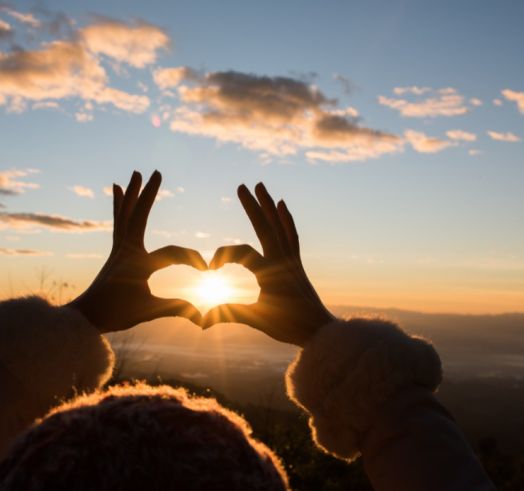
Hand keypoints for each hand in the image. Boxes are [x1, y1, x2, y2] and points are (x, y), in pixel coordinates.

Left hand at [68, 170, 206, 332]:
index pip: (172, 254)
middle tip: (156, 172)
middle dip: (148, 194)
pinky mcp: (115, 251)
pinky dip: (120, 205)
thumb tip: (204, 317)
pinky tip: (118, 191)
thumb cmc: (115, 315)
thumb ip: (176, 309)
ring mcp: (119, 249)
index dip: (193, 260)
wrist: (84, 317)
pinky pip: (118, 221)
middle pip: (139, 215)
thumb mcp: (148, 311)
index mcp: (137, 264)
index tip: (208, 270)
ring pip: (126, 214)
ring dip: (132, 193)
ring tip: (135, 174)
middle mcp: (126, 251)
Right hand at [202, 183, 334, 345]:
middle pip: (265, 227)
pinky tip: (283, 206)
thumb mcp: (258, 320)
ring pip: (279, 226)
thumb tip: (201, 321)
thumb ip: (230, 315)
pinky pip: (291, 235)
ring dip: (269, 205)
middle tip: (241, 185)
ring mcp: (291, 259)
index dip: (222, 256)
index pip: (242, 253)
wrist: (321, 331)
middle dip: (252, 206)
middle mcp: (282, 260)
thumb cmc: (290, 327)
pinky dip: (286, 219)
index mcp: (270, 272)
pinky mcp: (297, 263)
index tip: (210, 270)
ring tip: (261, 186)